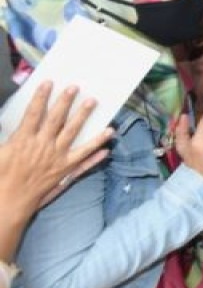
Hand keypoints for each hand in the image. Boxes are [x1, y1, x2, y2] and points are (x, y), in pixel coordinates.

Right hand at [0, 82, 112, 214]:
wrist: (7, 204)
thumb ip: (4, 137)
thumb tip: (11, 125)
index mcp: (22, 140)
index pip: (33, 113)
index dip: (41, 97)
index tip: (49, 83)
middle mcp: (43, 146)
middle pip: (56, 119)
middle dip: (65, 102)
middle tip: (75, 87)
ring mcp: (57, 158)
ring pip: (73, 133)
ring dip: (83, 117)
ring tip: (93, 103)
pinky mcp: (65, 171)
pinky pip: (84, 159)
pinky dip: (96, 150)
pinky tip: (108, 142)